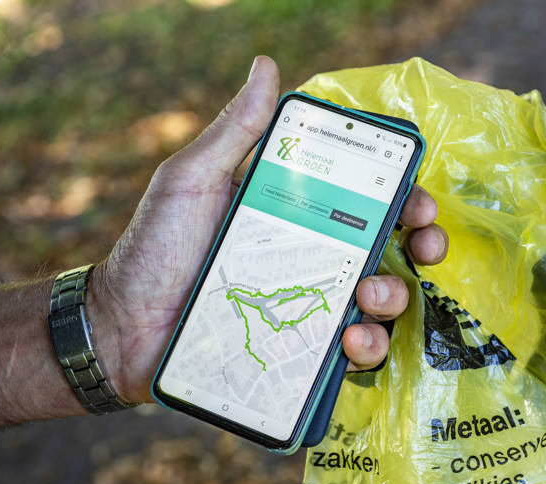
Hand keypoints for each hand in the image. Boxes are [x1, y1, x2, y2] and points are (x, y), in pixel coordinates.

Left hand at [93, 56, 447, 401]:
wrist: (121, 325)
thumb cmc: (155, 247)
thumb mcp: (194, 180)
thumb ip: (236, 131)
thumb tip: (266, 67)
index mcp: (299, 216)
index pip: (368, 203)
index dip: (406, 200)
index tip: (418, 204)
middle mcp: (314, 261)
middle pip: (391, 252)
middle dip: (424, 247)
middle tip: (424, 248)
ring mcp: (311, 310)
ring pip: (380, 305)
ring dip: (393, 300)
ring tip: (367, 297)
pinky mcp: (301, 354)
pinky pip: (352, 354)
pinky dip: (366, 348)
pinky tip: (350, 340)